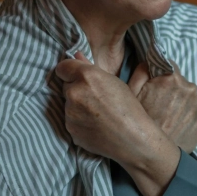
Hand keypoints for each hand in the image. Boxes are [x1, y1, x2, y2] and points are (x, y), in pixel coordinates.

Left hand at [55, 52, 178, 195]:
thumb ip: (90, 68)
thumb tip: (76, 56)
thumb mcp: (114, 82)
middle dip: (76, 89)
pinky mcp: (70, 130)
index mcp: (86, 76)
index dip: (70, 71)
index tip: (78, 76)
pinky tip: (96, 126)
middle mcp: (74, 93)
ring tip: (98, 114)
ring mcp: (70, 113)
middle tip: (96, 99)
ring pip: (68, 104)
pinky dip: (79, 122)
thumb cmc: (129, 108)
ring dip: (78, 107)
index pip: (62, 67)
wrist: (134, 139)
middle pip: (66, 86)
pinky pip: (71, 121)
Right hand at [128, 61, 196, 153]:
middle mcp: (189, 88)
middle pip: (180, 81)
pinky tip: (177, 124)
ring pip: (189, 96)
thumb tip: (148, 62)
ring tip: (168, 116)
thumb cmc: (138, 124)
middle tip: (159, 105)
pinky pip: (196, 110)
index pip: (168, 65)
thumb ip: (140, 72)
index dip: (160, 74)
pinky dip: (188, 115)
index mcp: (170, 78)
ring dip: (181, 102)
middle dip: (171, 89)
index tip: (156, 84)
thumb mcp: (130, 94)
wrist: (153, 156)